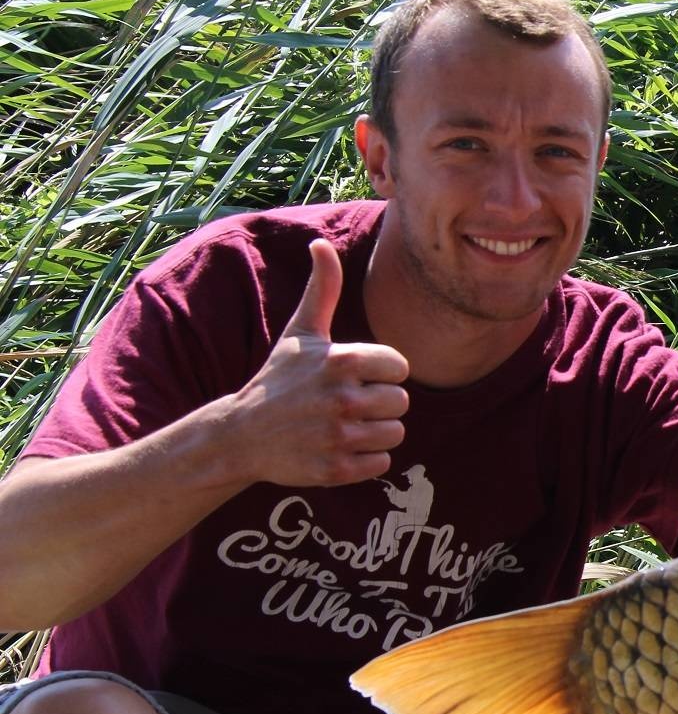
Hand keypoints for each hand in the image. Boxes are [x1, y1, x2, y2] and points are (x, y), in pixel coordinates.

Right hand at [228, 239, 409, 486]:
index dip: (381, 374)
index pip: (400, 368)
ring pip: (395, 434)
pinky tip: (337, 448)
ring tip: (341, 426)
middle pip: (401, 403)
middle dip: (379, 405)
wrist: (239, 435)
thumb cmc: (279, 379)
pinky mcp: (335, 470)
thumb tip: (321, 243)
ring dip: (374, 433)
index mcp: (342, 361)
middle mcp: (342, 398)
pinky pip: (381, 464)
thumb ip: (323, 289)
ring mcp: (338, 436)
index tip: (353, 377)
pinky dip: (365, 460)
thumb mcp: (301, 332)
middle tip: (345, 405)